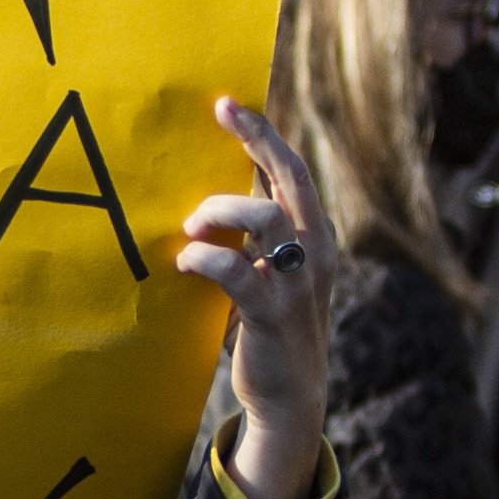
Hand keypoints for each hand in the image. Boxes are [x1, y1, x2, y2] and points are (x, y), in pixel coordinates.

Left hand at [179, 95, 332, 498]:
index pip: (292, 171)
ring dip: (219, 211)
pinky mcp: (271, 312)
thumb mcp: (272, 270)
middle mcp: (313, 251)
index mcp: (313, 235)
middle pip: (289, 178)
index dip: (263, 133)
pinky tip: (186, 263)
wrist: (291, 395)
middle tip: (220, 112)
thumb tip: (216, 194)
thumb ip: (256, 234)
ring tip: (193, 228)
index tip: (228, 104)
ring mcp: (296, 281)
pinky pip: (235, 270)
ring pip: (263, 217)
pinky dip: (204, 259)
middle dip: (255, 139)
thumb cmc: (271, 324)